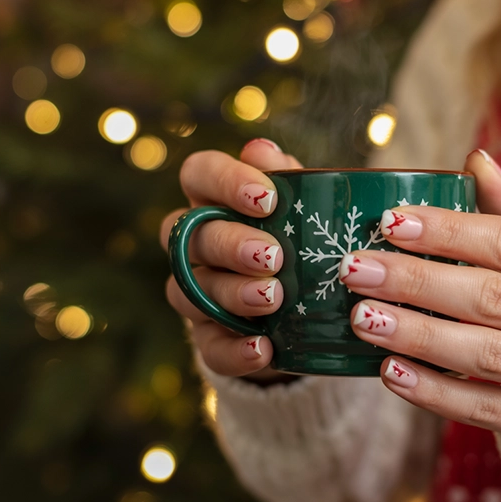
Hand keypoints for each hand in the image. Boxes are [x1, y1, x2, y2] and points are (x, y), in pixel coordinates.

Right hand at [160, 139, 300, 380]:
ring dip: (232, 293)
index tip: (267, 199)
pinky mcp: (208, 337)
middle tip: (274, 256)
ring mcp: (196, 292)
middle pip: (191, 235)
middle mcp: (194, 243)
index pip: (198, 174)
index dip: (225, 181)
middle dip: (231, 244)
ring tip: (273, 299)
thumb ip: (291, 183)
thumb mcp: (305, 212)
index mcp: (214, 200)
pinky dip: (235, 350)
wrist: (310, 311)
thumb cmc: (303, 242)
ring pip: (191, 289)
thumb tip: (264, 151)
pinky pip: (208, 346)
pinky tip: (265, 348)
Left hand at [340, 150, 500, 441]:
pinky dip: (433, 391)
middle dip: (417, 281)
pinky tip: (389, 371)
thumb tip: (476, 161)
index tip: (390, 221)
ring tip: (362, 318)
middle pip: (494, 299)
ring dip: (417, 335)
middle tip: (356, 269)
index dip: (450, 232)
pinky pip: (484, 410)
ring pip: (486, 355)